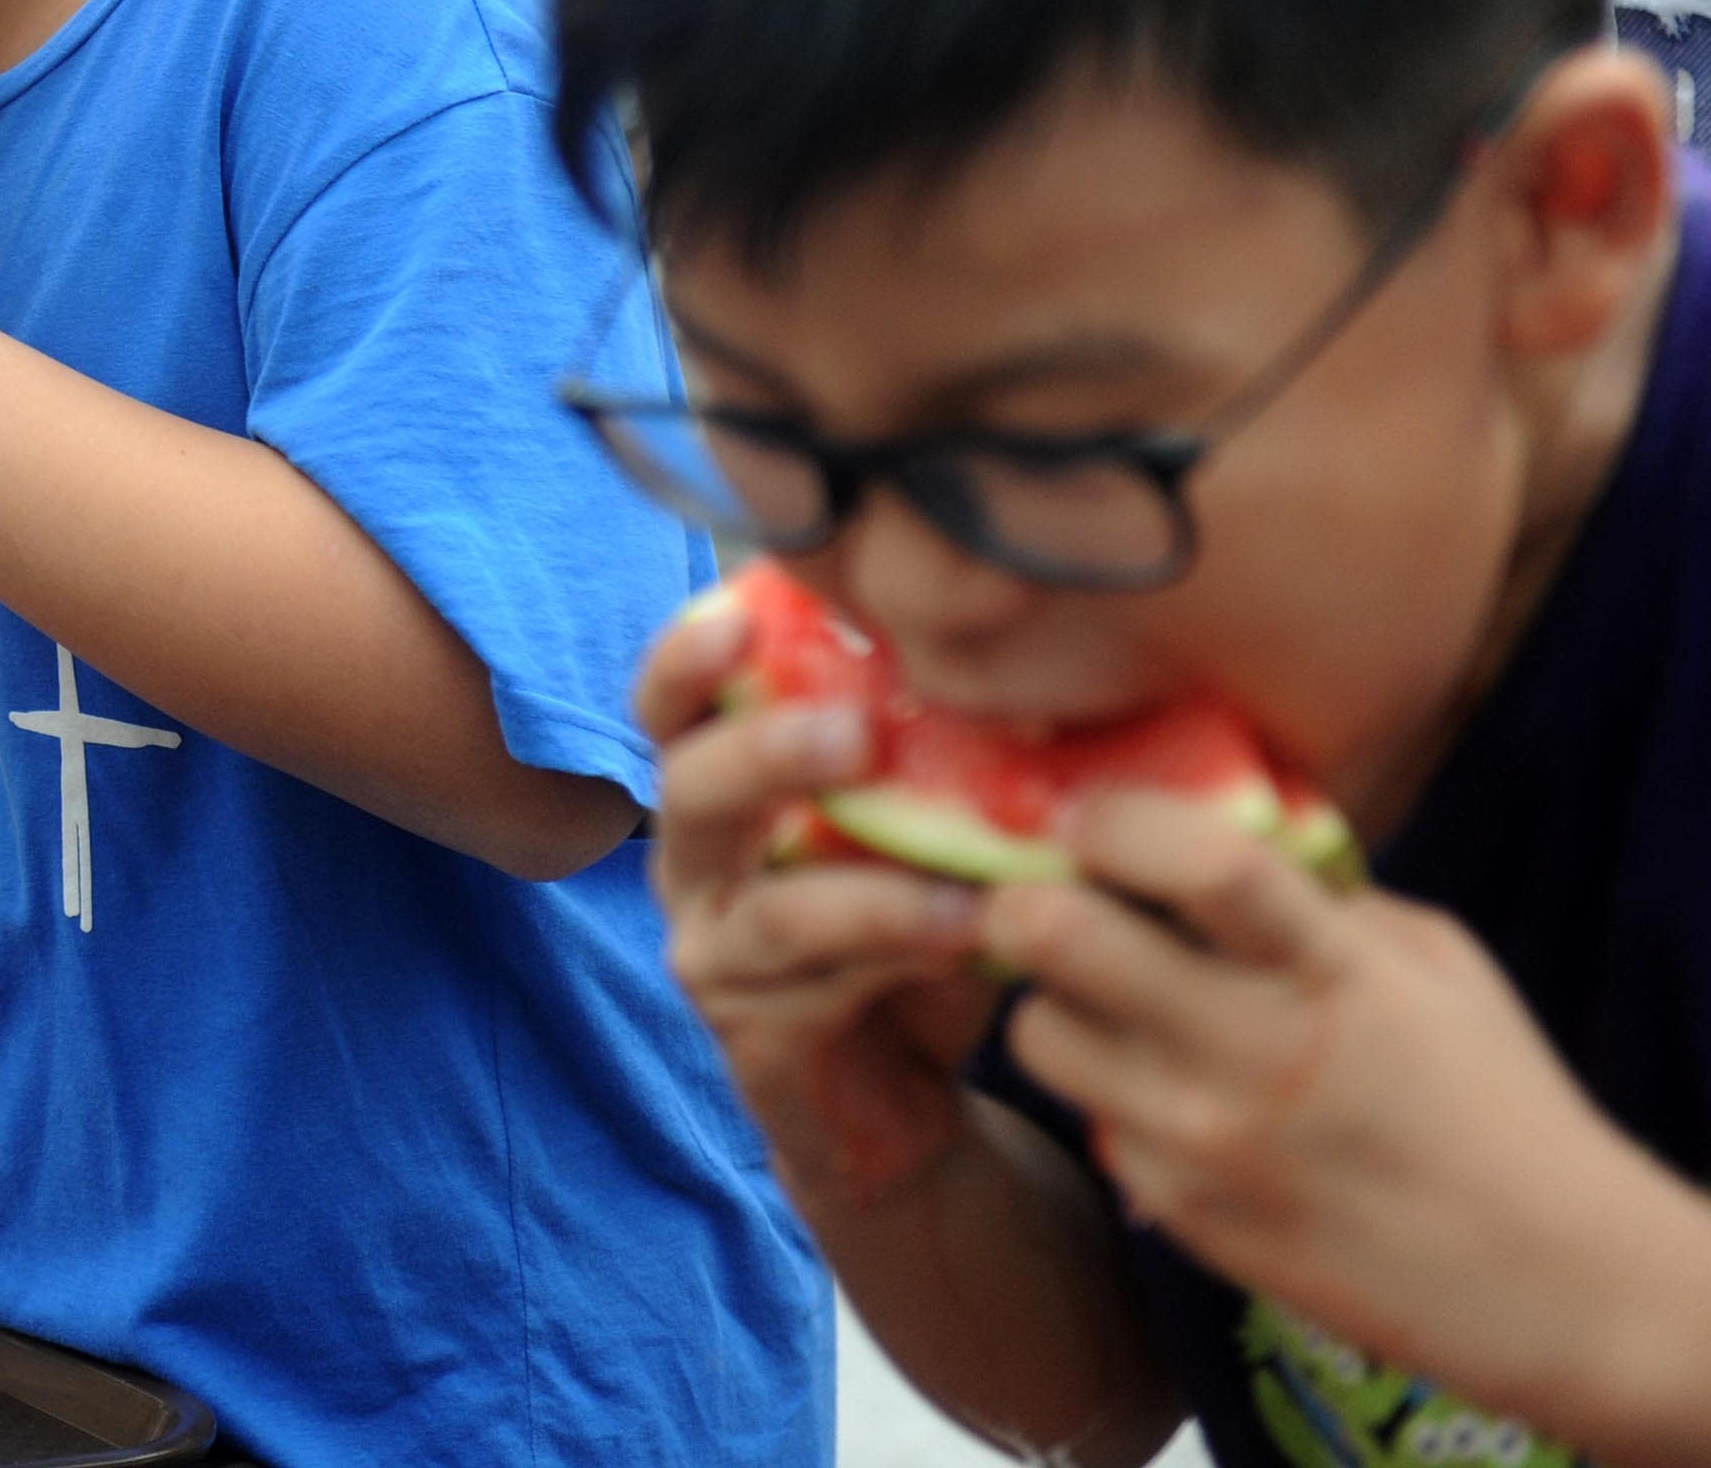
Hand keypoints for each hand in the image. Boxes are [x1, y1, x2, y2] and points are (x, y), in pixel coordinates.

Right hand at [633, 591, 1001, 1212]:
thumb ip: (943, 758)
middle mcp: (693, 867)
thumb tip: (1041, 661)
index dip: (686, 657)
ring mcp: (714, 958)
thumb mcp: (928, 833)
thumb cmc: (918, 932)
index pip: (669, 709)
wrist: (907, 1100)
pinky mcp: (753, 1041)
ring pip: (771, 911)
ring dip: (877, 893)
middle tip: (857, 734)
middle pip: (688, 788)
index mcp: (720, 792)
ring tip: (974, 892)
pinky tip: (973, 946)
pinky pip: (817, 994)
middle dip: (766, 752)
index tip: (741, 610)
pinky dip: (900, 964)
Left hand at [989, 795, 1670, 1425]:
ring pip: (1038, 1032)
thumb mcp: (1432, 962)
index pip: (1194, 859)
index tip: (1094, 815)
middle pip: (1058, 934)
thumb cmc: (1500, 1101)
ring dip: (1054, 1001)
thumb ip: (1316, 897)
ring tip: (1109, 1000)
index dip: (1114, 817)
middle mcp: (1254, 1051)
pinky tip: (1173, 1096)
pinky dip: (1110, 1095)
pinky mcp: (1181, 1211)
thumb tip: (1205, 829)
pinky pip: (1089, 1122)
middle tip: (1045, 893)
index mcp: (1333, 970)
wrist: (1559, 1284)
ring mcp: (1206, 1140)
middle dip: (1025, 896)